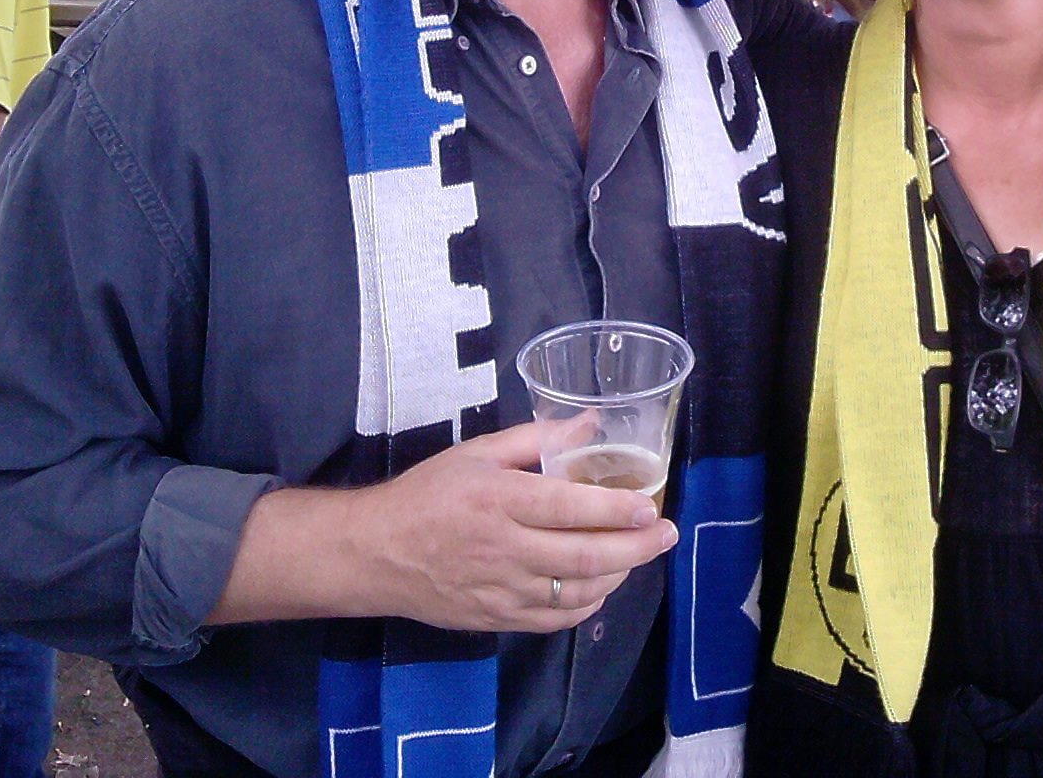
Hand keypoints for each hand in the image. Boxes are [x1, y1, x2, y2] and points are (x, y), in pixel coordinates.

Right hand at [359, 422, 677, 633]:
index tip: (651, 506)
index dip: (618, 510)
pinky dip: (587, 605)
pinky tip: (601, 586)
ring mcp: (502, 590)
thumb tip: (591, 423)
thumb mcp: (477, 453)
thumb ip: (536, 437)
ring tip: (639, 555)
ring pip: (576, 592)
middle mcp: (505, 549)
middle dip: (637, 548)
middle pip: (585, 557)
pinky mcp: (497, 618)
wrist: (375, 554)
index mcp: (500, 501)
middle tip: (668, 535)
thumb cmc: (427, 494)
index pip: (571, 509)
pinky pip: (554, 619)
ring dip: (618, 576)